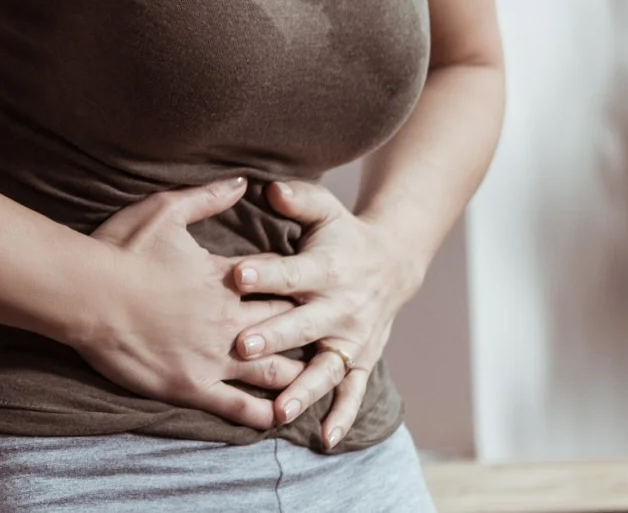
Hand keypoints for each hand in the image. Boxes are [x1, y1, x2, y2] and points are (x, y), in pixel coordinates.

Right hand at [73, 177, 302, 429]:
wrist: (85, 293)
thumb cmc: (119, 249)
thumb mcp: (163, 210)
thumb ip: (207, 197)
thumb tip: (243, 182)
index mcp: (225, 279)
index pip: (275, 284)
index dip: (292, 286)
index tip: (306, 287)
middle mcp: (229, 319)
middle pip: (284, 326)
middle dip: (303, 330)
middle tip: (319, 334)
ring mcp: (214, 357)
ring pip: (273, 371)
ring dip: (296, 375)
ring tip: (312, 380)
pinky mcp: (194, 386)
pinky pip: (241, 407)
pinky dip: (265, 414)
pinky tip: (279, 418)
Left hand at [229, 180, 422, 446]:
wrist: (391, 264)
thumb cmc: (341, 234)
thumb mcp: (324, 209)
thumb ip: (298, 199)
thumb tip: (269, 188)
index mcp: (326, 269)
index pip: (291, 272)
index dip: (265, 273)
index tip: (236, 275)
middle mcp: (340, 307)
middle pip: (302, 324)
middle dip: (273, 336)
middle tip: (241, 346)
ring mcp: (351, 339)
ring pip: (326, 368)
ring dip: (303, 389)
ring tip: (280, 409)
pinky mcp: (360, 360)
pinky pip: (351, 392)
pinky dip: (341, 416)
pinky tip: (324, 440)